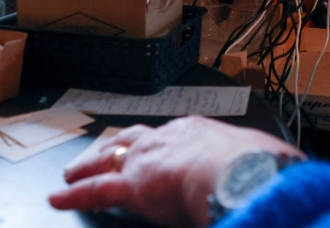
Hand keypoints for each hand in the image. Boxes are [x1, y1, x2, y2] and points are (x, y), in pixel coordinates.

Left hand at [50, 117, 304, 227]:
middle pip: (132, 139)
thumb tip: (271, 173)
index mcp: (199, 131)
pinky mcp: (132, 186)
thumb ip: (250, 168)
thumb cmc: (256, 168)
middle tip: (101, 153)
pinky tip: (58, 198)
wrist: (240, 171)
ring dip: (89, 165)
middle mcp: (168, 138)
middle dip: (115, 146)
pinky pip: (95, 191)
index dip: (158, 143)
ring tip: (73, 172)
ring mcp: (148, 159)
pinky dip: (74, 194)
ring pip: (109, 158)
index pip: (172, 136)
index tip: (154, 148)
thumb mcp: (255, 161)